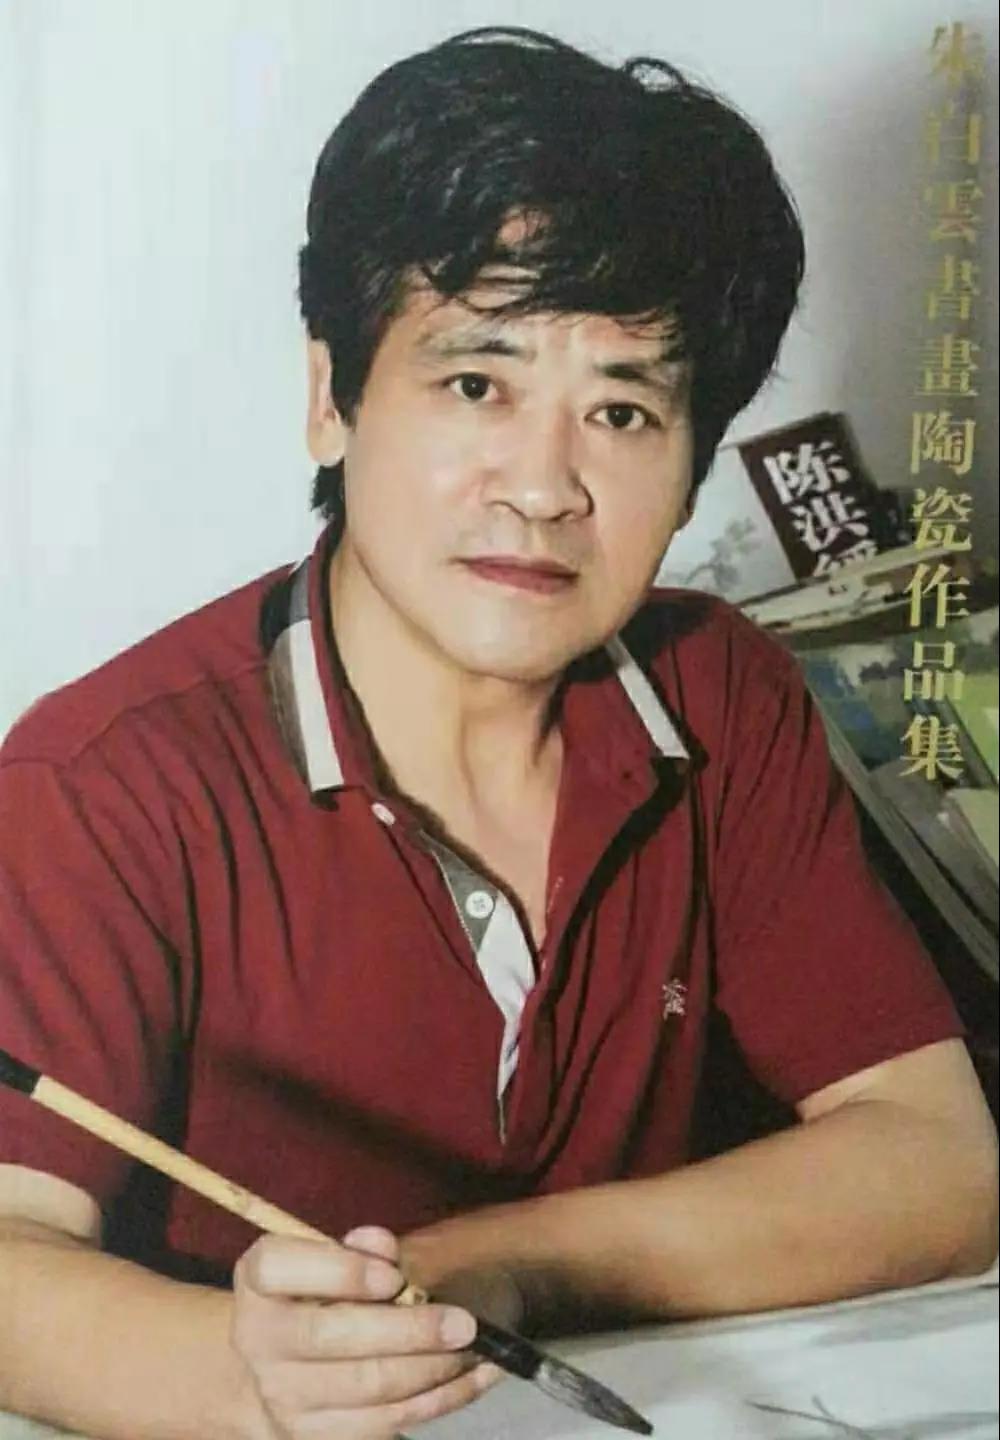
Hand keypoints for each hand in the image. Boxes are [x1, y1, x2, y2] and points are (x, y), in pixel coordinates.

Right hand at [231, 1226, 501, 1438]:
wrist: (281, 1364)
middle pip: (333, 1336)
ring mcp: (283, 1395)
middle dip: (408, 1331)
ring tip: (477, 1350)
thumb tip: (383, 1246)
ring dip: (432, 1370)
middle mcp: (259, 1339)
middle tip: (463, 1323)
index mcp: (260, 1279)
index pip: (281, 1267)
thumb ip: (359, 1246)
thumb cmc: (320, 1292)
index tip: (394, 1276)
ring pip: (367, 1387)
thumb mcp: (331, 1255)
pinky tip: (472, 1379)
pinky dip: (437, 1401)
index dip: (341, 1272)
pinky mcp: (314, 1435)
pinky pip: (385, 1422)